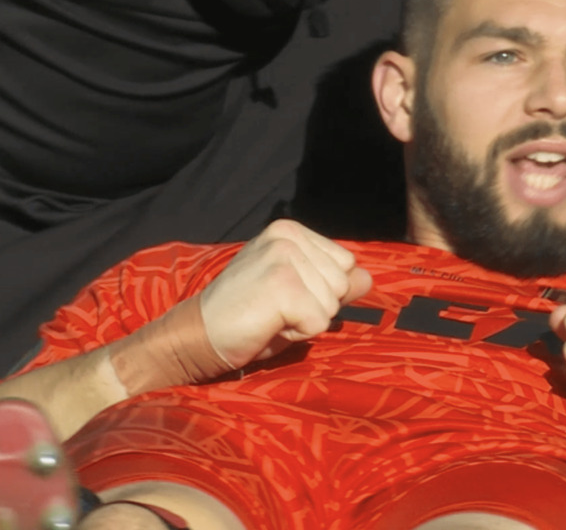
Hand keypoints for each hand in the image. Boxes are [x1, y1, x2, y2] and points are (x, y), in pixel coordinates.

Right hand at [199, 219, 371, 368]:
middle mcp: (287, 237)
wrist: (196, 335)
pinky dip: (297, 334)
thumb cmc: (246, 316)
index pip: (345, 263)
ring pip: (333, 304)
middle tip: (274, 309)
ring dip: (305, 321)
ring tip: (269, 316)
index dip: (321, 291)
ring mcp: (284, 258)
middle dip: (316, 307)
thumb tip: (369, 278)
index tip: (283, 297)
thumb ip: (333, 283)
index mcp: (290, 231)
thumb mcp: (296, 292)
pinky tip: (267, 325)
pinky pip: (319, 323)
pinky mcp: (282, 286)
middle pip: (343, 283)